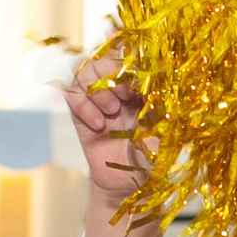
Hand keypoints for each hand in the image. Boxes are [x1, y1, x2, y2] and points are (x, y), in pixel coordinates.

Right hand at [63, 50, 150, 203]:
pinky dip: (83, 105)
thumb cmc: (151, 156)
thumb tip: (165, 81)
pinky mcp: (81, 112)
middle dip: (113, 71)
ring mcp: (98, 97)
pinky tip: (98, 124)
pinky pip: (72, 95)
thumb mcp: (163, 129)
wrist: (129, 183)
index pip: (129, 52)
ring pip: (86, 71)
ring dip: (98, 88)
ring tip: (112, 111)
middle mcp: (118, 85)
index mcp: (141, 82)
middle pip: (104, 56)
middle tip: (127, 95)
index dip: (129, 53)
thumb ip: (162, 105)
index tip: (134, 64)